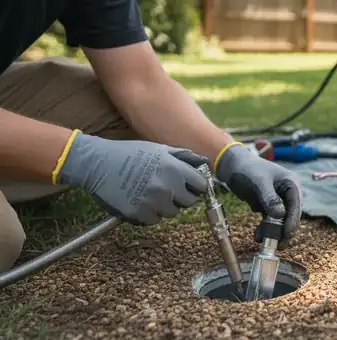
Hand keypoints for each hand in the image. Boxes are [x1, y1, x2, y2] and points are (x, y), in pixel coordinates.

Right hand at [55, 132, 208, 225]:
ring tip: (151, 193)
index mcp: (174, 169)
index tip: (190, 185)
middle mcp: (166, 186)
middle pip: (189, 202)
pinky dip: (150, 214)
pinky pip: (155, 220)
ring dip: (166, 206)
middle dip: (182, 196)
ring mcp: (153, 202)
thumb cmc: (130, 153)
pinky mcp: (139, 214)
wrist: (98, 163)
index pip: (200, 185)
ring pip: (172, 212)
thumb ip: (184, 157)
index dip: (196, 185)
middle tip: (168, 189)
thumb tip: (204, 164)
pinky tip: (141, 200)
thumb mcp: (159, 149)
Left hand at [215, 144, 300, 246]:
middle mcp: (288, 192)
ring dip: (274, 231)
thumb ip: (270, 198)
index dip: (292, 221)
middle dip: (284, 230)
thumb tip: (280, 215)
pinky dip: (265, 228)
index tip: (286, 234)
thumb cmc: (248, 168)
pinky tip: (258, 236)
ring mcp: (279, 199)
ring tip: (265, 242)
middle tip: (279, 245)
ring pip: (281, 220)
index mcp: (291, 183)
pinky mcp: (268, 205)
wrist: (232, 165)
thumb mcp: (259, 182)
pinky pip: (270, 220)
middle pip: (291, 215)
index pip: (296, 205)